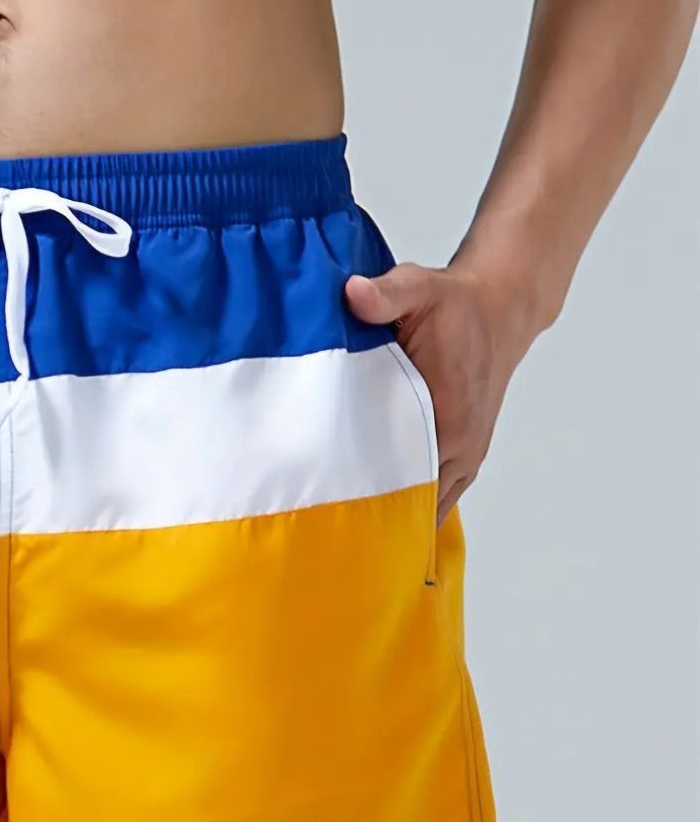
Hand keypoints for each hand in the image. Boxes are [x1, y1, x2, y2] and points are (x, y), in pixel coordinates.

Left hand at [345, 260, 531, 523]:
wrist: (500, 310)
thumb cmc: (456, 305)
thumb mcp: (420, 287)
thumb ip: (386, 295)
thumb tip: (353, 293)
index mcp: (447, 416)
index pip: (400, 474)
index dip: (363, 492)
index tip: (328, 508)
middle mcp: (460, 446)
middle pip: (408, 500)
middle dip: (369, 512)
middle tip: (322, 525)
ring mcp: (463, 457)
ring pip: (423, 505)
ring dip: (389, 515)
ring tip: (343, 534)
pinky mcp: (462, 458)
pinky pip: (434, 498)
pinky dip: (408, 508)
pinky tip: (375, 522)